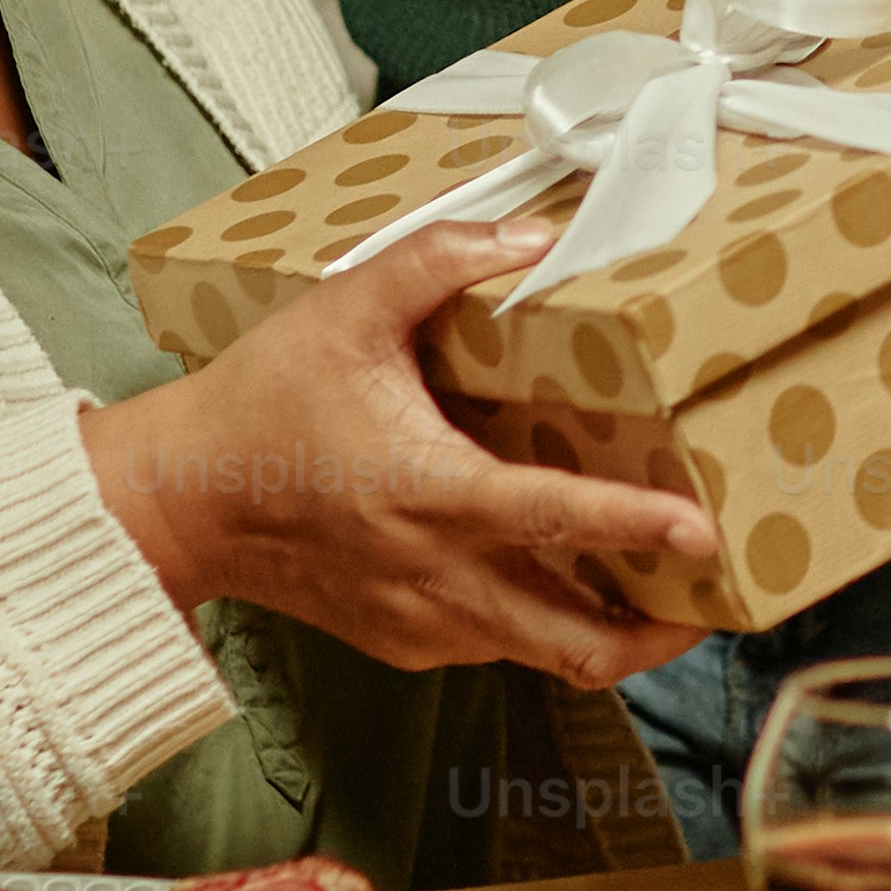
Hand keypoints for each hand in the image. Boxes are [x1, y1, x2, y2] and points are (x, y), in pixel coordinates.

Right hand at [83, 222, 716, 685]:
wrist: (179, 502)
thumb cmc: (258, 406)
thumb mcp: (344, 308)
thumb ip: (439, 261)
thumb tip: (530, 234)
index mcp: (430, 492)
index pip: (554, 519)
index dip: (635, 529)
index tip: (702, 534)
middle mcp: (436, 576)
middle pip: (576, 643)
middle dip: (658, 633)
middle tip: (711, 595)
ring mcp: (421, 622)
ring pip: (543, 656)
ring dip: (607, 631)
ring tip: (661, 591)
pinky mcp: (404, 642)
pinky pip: (496, 647)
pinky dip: (543, 625)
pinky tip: (564, 579)